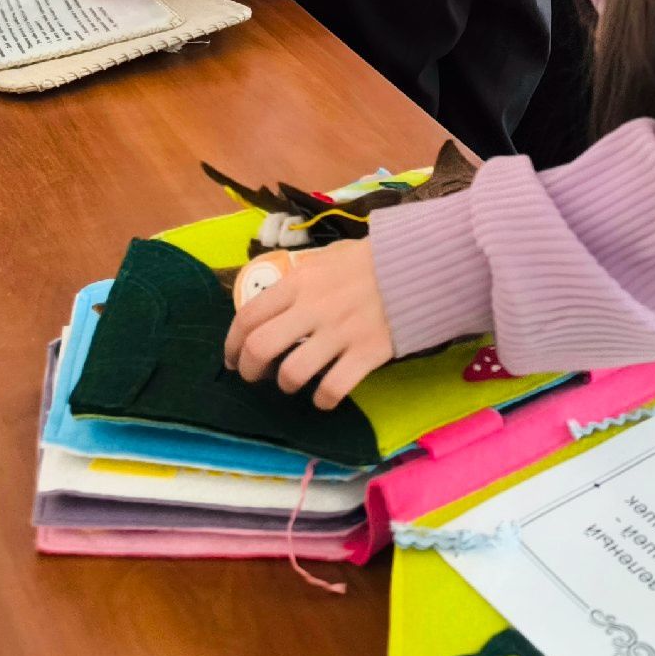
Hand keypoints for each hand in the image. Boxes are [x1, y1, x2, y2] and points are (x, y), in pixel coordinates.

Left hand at [225, 239, 393, 409]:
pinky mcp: (367, 353)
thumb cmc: (373, 260)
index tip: (232, 359)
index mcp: (300, 281)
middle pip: (260, 348)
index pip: (248, 316)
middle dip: (250, 370)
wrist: (423, 264)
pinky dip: (322, 398)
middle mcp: (313, 308)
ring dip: (286, 384)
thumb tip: (276, 299)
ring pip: (292, 374)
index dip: (231, 344)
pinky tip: (324, 394)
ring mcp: (340, 332)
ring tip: (293, 383)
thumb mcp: (330, 256)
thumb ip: (302, 277)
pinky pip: (332, 389)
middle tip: (256, 376)